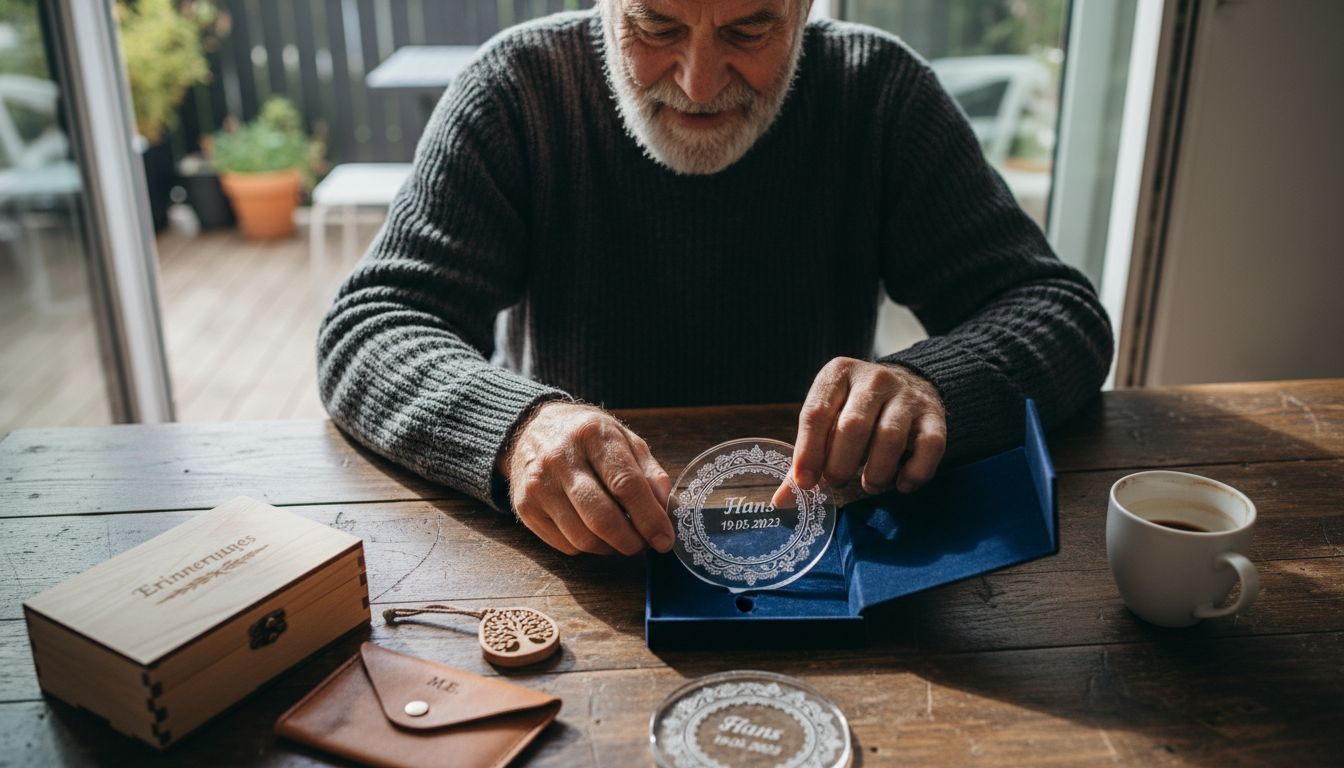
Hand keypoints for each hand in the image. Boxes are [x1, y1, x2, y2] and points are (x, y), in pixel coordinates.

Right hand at [500, 402, 673, 555]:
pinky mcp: (525, 508)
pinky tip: (597, 534)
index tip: (665, 538)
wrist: (531, 430)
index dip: (650, 518)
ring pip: (584, 538)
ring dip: (612, 548)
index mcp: (591, 434)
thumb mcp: (623, 438)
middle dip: (632, 541)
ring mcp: (538, 485)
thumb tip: (665, 508)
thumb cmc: (586, 437)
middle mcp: (560, 458)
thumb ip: (648, 470)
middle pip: (603, 517)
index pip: (625, 484)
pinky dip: (589, 547)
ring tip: (623, 538)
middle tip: (645, 544)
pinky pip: (566, 545)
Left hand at [790, 357, 946, 495]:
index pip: (816, 414)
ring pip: (889, 438)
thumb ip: (805, 458)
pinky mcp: (935, 415)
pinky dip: (913, 473)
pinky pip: (930, 447)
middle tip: (837, 482)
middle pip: (852, 427)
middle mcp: (874, 379)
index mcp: (838, 373)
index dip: (808, 453)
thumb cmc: (855, 410)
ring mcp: (907, 395)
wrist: (908, 385)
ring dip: (876, 472)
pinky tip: (900, 484)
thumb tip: (781, 502)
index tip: (805, 483)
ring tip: (868, 485)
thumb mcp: (827, 421)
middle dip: (840, 465)